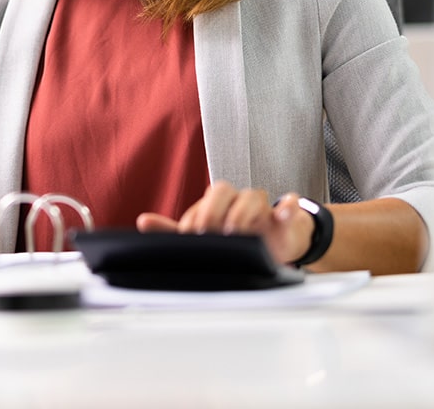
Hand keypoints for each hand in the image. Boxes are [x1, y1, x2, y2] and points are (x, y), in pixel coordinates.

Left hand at [135, 181, 314, 265]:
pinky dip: (287, 207)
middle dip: (213, 211)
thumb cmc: (239, 237)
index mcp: (217, 203)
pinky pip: (290, 205)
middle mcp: (237, 201)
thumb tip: (143, 222)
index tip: (190, 239)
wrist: (278, 242)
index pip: (202, 203)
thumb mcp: (206, 236)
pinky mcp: (286, 217)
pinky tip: (283, 212)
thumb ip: (173, 231)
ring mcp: (262, 208)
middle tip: (210, 234)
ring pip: (253, 195)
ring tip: (237, 231)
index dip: (194, 219)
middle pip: (222, 190)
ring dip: (243, 212)